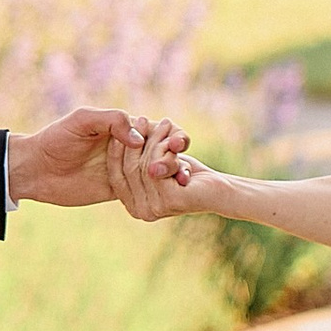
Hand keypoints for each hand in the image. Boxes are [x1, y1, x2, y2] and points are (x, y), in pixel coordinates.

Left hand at [7, 106, 188, 209]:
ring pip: (156, 172)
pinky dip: (156, 193)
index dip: (172, 134)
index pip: (157, 129)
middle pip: (162, 151)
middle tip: (181, 166)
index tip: (178, 144)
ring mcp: (124, 170)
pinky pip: (141, 191)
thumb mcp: (82, 121)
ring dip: (171, 176)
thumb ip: (112, 121)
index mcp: (123, 127)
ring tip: (183, 183)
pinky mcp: (118, 190)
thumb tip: (139, 138)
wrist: (35, 169)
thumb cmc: (56, 139)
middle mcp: (127, 148)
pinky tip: (170, 197)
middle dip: (176, 157)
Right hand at [115, 134, 233, 223]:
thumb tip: (112, 138)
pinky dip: (164, 148)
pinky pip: (156, 167)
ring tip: (163, 123)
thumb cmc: (186, 173)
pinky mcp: (170, 201)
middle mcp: (140, 211)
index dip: (115, 150)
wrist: (218, 189)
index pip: (114, 176)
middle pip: (125, 170)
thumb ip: (136, 160)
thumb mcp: (156, 163)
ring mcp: (153, 209)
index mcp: (133, 206)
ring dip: (153, 140)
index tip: (119, 126)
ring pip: (142, 166)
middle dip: (133, 140)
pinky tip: (172, 138)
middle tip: (140, 118)